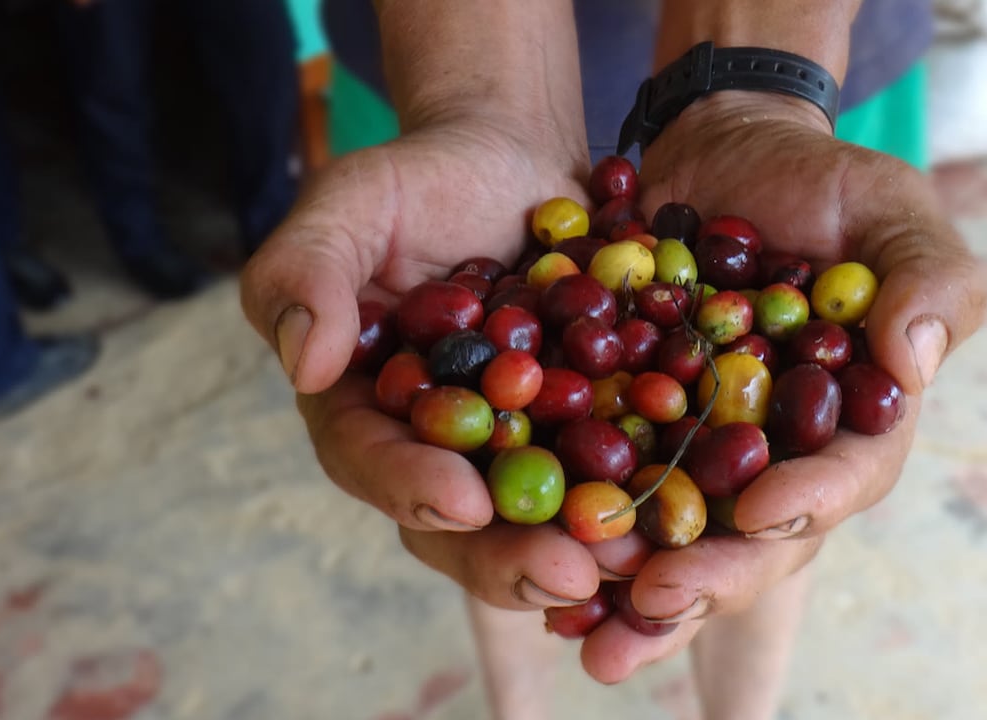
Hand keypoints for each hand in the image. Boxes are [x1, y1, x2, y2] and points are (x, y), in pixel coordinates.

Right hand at [240, 119, 601, 608]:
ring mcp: (510, 447)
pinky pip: (604, 478)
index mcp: (363, 405)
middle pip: (457, 520)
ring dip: (581, 551)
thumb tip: (306, 362)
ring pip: (535, 521)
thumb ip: (307, 272)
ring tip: (634, 562)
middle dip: (507, 555)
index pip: (371, 459)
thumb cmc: (421, 179)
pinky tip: (679, 524)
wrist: (513, 163)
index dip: (412, 486)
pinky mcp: (577, 434)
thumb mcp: (352, 203)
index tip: (463, 499)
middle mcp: (434, 445)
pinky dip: (638, 503)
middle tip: (566, 573)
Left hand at [577, 92, 986, 681]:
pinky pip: (603, 491)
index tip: (761, 511)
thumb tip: (911, 363)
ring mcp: (702, 451)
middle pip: (754, 536)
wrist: (721, 155)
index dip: (810, 502)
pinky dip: (572, 535)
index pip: (848, 478)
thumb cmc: (820, 183)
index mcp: (852, 420)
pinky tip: (533, 573)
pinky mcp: (632, 430)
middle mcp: (778, 455)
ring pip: (675, 539)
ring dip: (634, 593)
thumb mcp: (890, 209)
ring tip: (593, 639)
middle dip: (709, 575)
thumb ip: (927, 279)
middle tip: (654, 601)